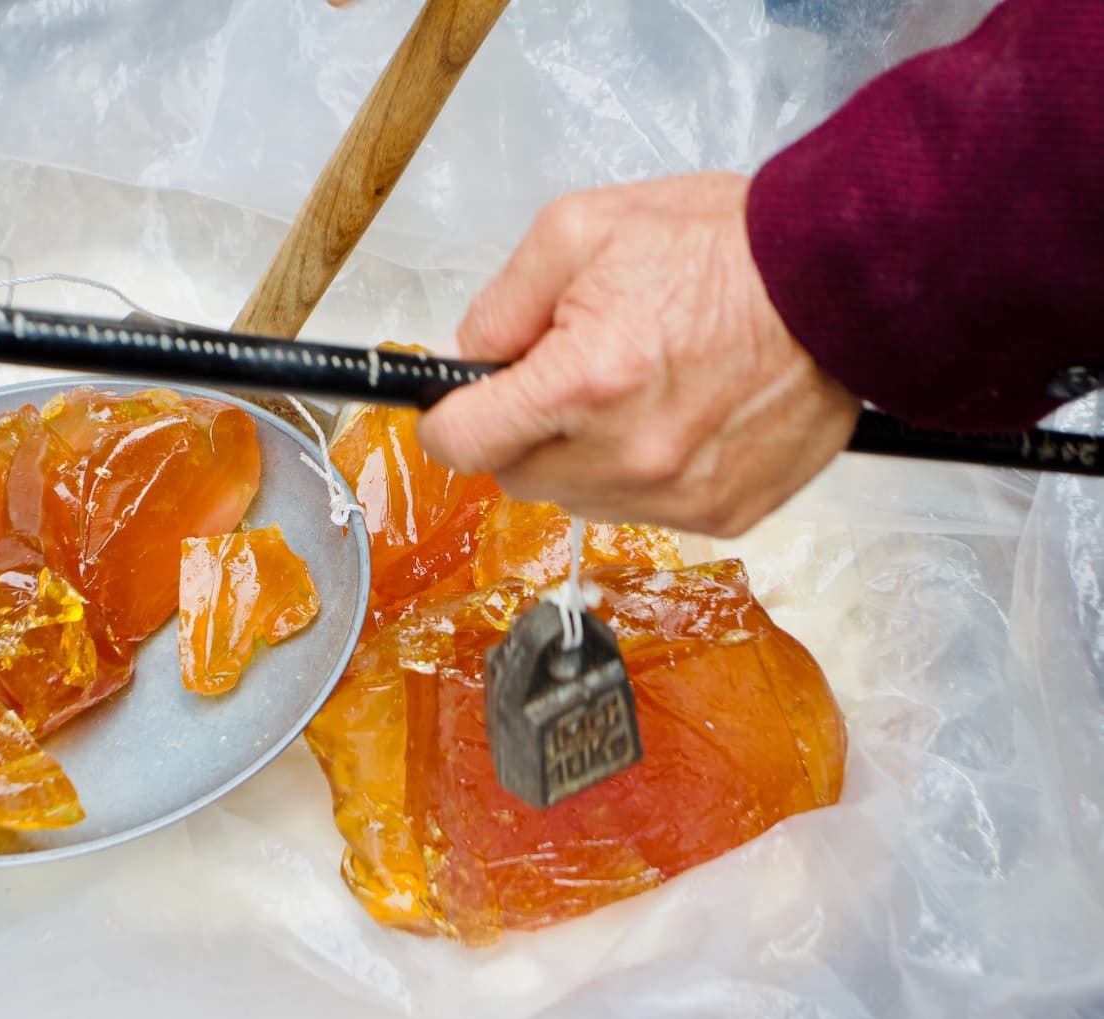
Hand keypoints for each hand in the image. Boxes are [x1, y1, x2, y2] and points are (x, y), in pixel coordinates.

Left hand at [417, 172, 860, 537]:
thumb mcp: (582, 230)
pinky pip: (644, 511)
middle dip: (522, 430)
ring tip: (635, 389)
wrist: (844, 277)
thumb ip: (502, 302)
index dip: (449, 418)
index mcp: (585, 383)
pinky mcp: (724, 513)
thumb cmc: (723, 246)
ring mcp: (679, 494)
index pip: (463, 443)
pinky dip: (644, 473)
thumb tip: (460, 357)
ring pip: (578, 499)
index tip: (458, 403)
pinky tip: (678, 417)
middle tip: (566, 375)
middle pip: (516, 476)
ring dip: (583, 455)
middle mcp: (629, 456)